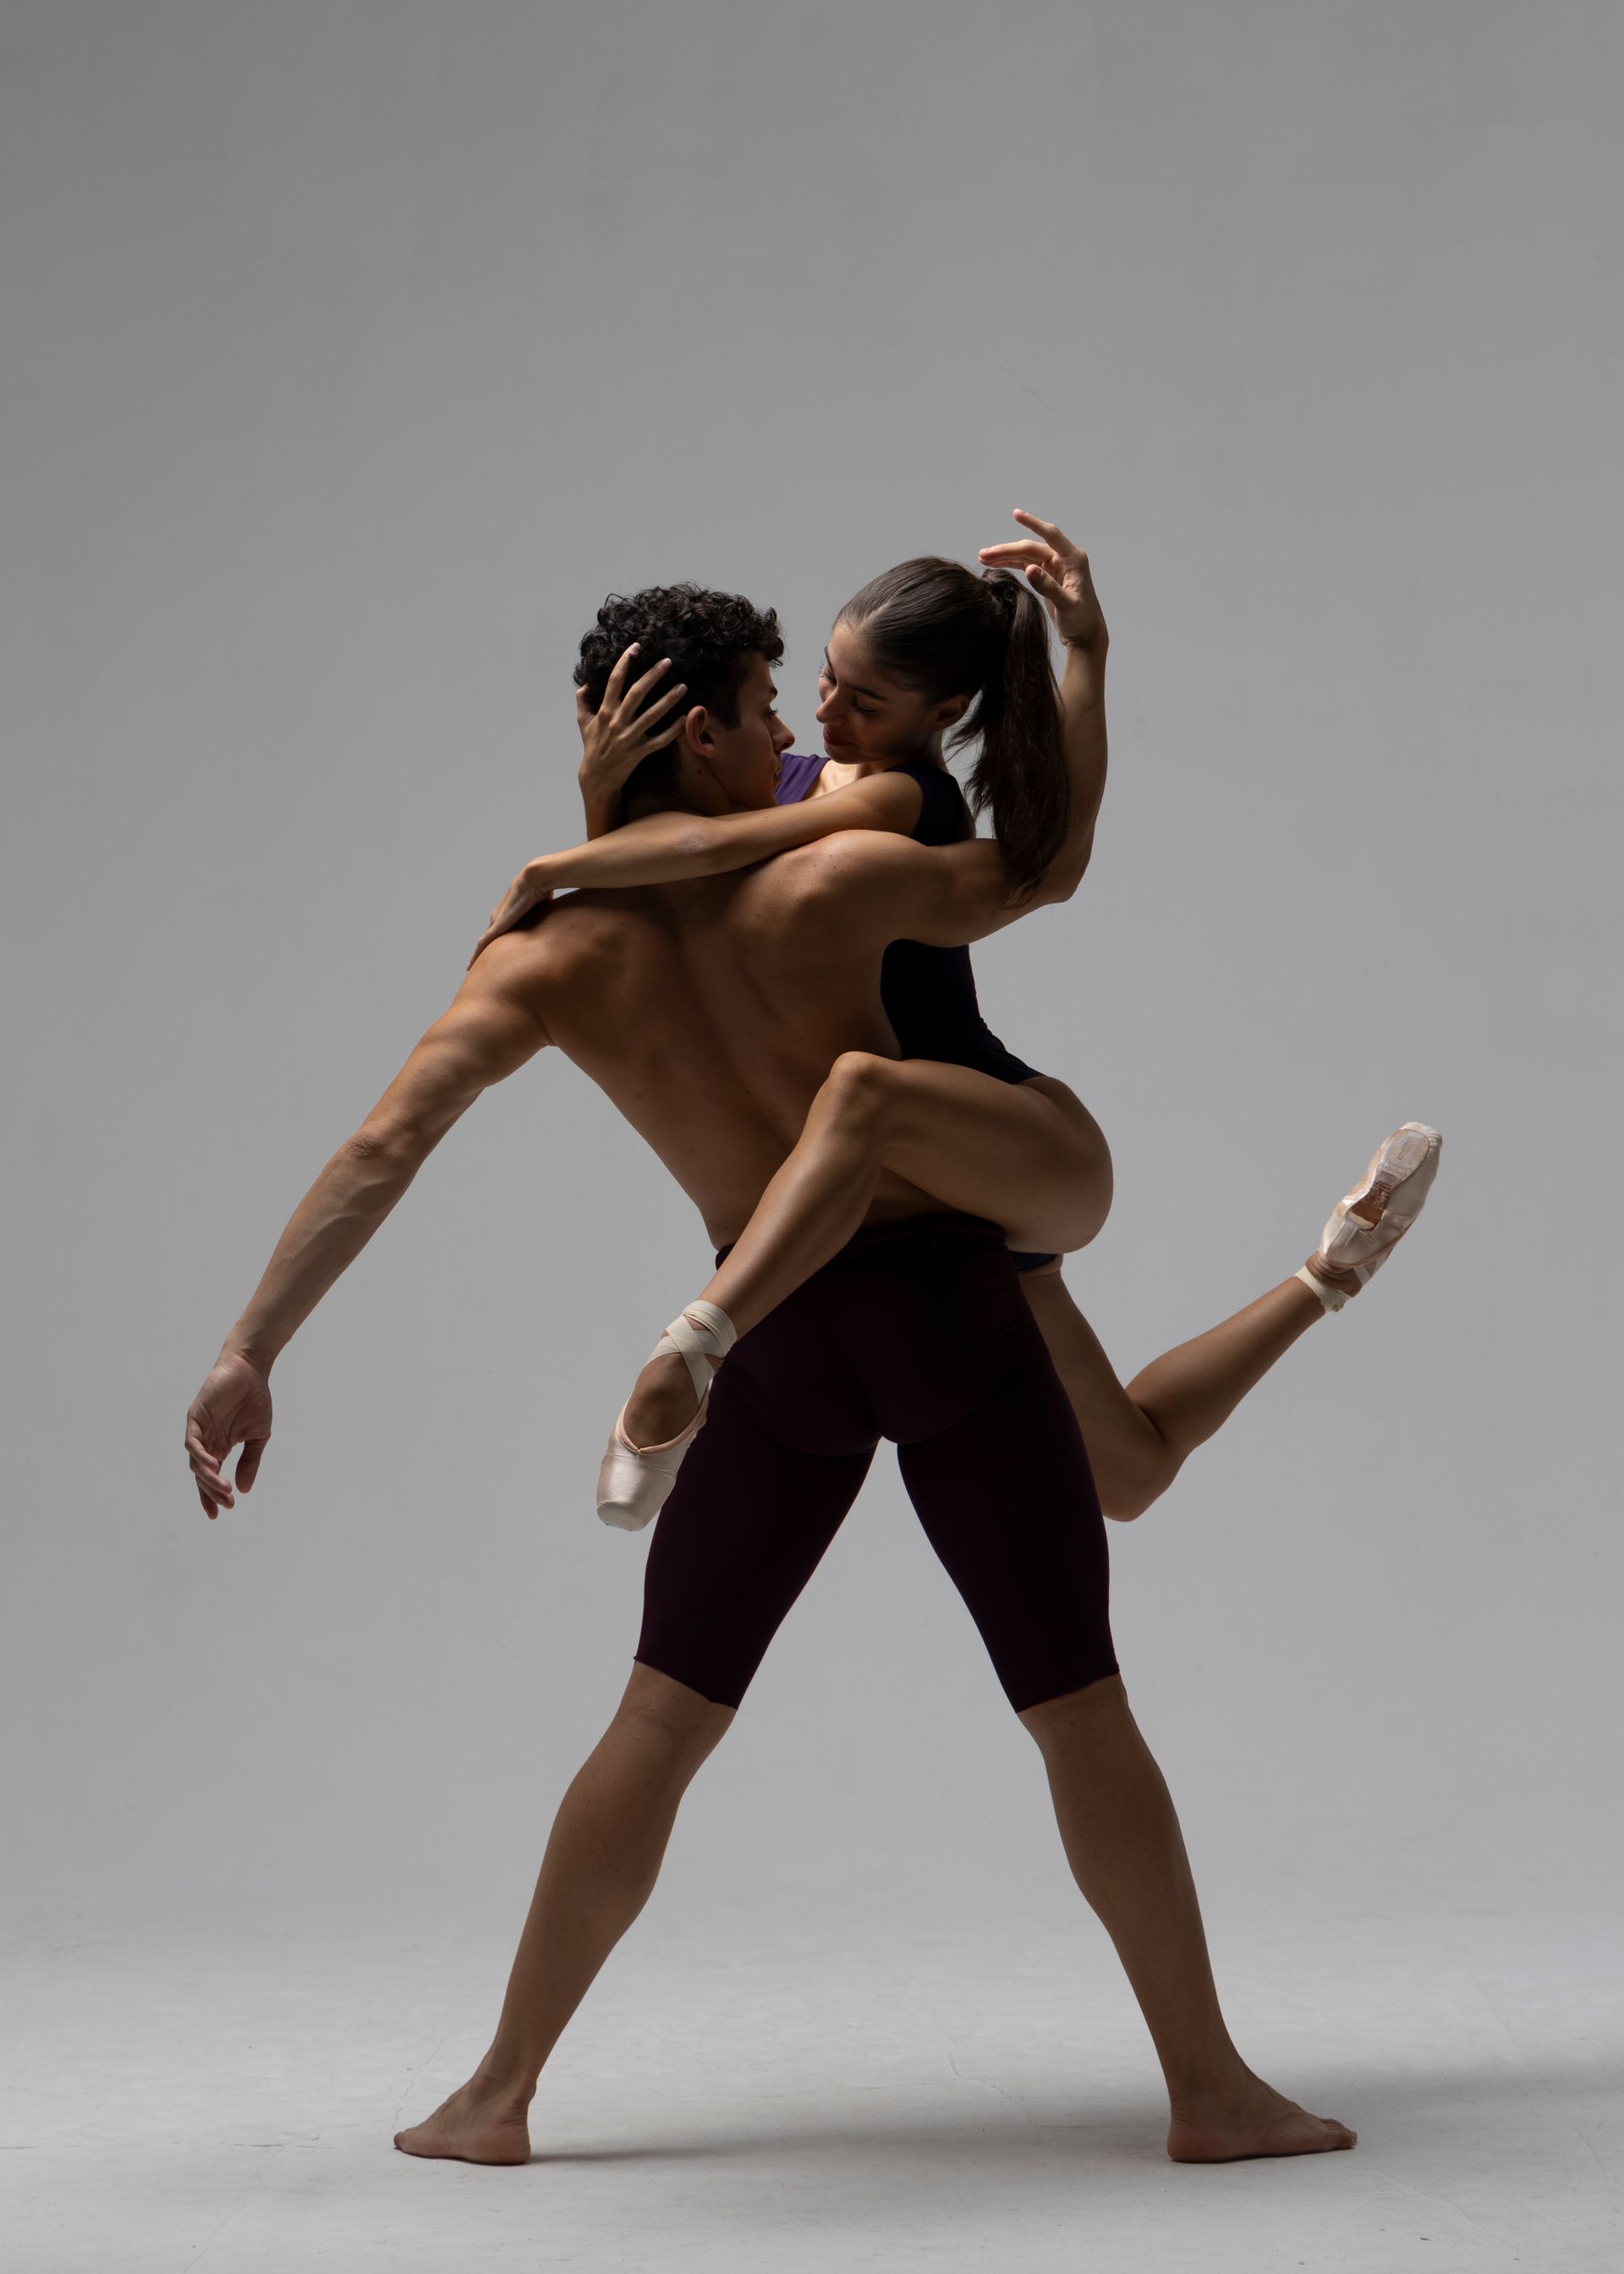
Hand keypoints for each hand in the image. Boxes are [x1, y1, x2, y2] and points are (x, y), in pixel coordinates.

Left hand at [185, 1351, 273, 1519]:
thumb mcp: (258, 1436)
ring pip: (196, 1462)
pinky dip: (200, 1455)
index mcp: (220, 1446)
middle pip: (201, 1474)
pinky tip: (213, 1464)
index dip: (212, 1496)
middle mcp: (207, 1442)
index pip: (211, 1477)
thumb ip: (250, 1461)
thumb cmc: (254, 1400)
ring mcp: (199, 1430)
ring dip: (208, 1477)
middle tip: (226, 1503)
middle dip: (212, 1491)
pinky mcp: (195, 1417)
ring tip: (223, 1488)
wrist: (251, 1372)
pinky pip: (193, 1442)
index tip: (219, 1513)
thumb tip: (244, 1489)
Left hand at [468, 866, 552, 967]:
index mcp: (507, 914)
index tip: (491, 952)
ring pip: (483, 942)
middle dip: (481, 951)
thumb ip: (542, 917)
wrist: (534, 881)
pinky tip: (471, 963)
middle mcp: (498, 917)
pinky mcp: (498, 925)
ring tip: (470, 966)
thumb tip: (554, 923)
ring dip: (476, 955)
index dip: (493, 942)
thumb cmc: (540, 890)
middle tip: (475, 964)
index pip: (498, 932)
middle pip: (487, 938)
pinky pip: (484, 942)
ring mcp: (496, 921)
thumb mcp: (541, 909)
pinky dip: (477, 953)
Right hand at [577, 642, 689, 799]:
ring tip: (683, 686)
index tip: (636, 647)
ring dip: (669, 700)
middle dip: (653, 675)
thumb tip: (584, 684)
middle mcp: (617, 722)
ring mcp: (630, 737)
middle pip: (637, 693)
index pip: (615, 681)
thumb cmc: (592, 746)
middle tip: (668, 662)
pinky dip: (673, 730)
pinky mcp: (640, 751)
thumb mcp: (583, 722)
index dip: (625, 662)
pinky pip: (660, 740)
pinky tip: (684, 718)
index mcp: (604, 711)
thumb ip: (582, 701)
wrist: (597, 776)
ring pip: (653, 715)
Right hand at [978, 510, 1106, 658]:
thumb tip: (1029, 569)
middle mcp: (1063, 559)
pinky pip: (1024, 565)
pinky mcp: (1045, 576)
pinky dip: (1010, 563)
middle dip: (1006, 549)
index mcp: (1073, 559)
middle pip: (1030, 548)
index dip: (1033, 523)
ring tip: (982, 558)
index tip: (1016, 514)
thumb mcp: (1067, 605)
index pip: (1051, 535)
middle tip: (983, 554)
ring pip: (1025, 555)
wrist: (1085, 635)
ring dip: (1004, 556)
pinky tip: (994, 564)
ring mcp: (1053, 567)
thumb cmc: (1081, 620)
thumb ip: (1048, 587)